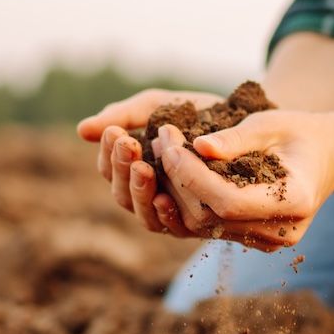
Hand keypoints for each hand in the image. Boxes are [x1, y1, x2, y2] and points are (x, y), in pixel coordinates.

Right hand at [77, 88, 222, 236]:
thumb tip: (82, 130)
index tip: (115, 132)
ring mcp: (174, 210)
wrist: (252, 121)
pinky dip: (165, 215)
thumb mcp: (161, 106)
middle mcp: (151, 193)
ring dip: (139, 191)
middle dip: (122, 168)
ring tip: (143, 167)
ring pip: (143, 214)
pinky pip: (175, 228)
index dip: (109, 153)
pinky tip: (164, 197)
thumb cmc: (202, 112)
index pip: (109, 169)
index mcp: (136, 166)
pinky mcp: (199, 223)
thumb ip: (125, 115)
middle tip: (128, 144)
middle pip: (122, 194)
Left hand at [151, 109, 333, 251]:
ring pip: (203, 226)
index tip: (170, 144)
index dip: (191, 175)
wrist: (327, 156)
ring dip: (175, 190)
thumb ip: (236, 138)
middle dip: (177, 178)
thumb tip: (197, 146)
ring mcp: (267, 241)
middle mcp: (280, 232)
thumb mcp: (271, 123)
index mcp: (294, 202)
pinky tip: (175, 171)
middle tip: (161, 140)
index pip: (227, 201)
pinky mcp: (252, 239)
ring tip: (164, 151)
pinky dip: (187, 200)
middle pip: (210, 217)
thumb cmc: (300, 132)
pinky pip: (209, 226)